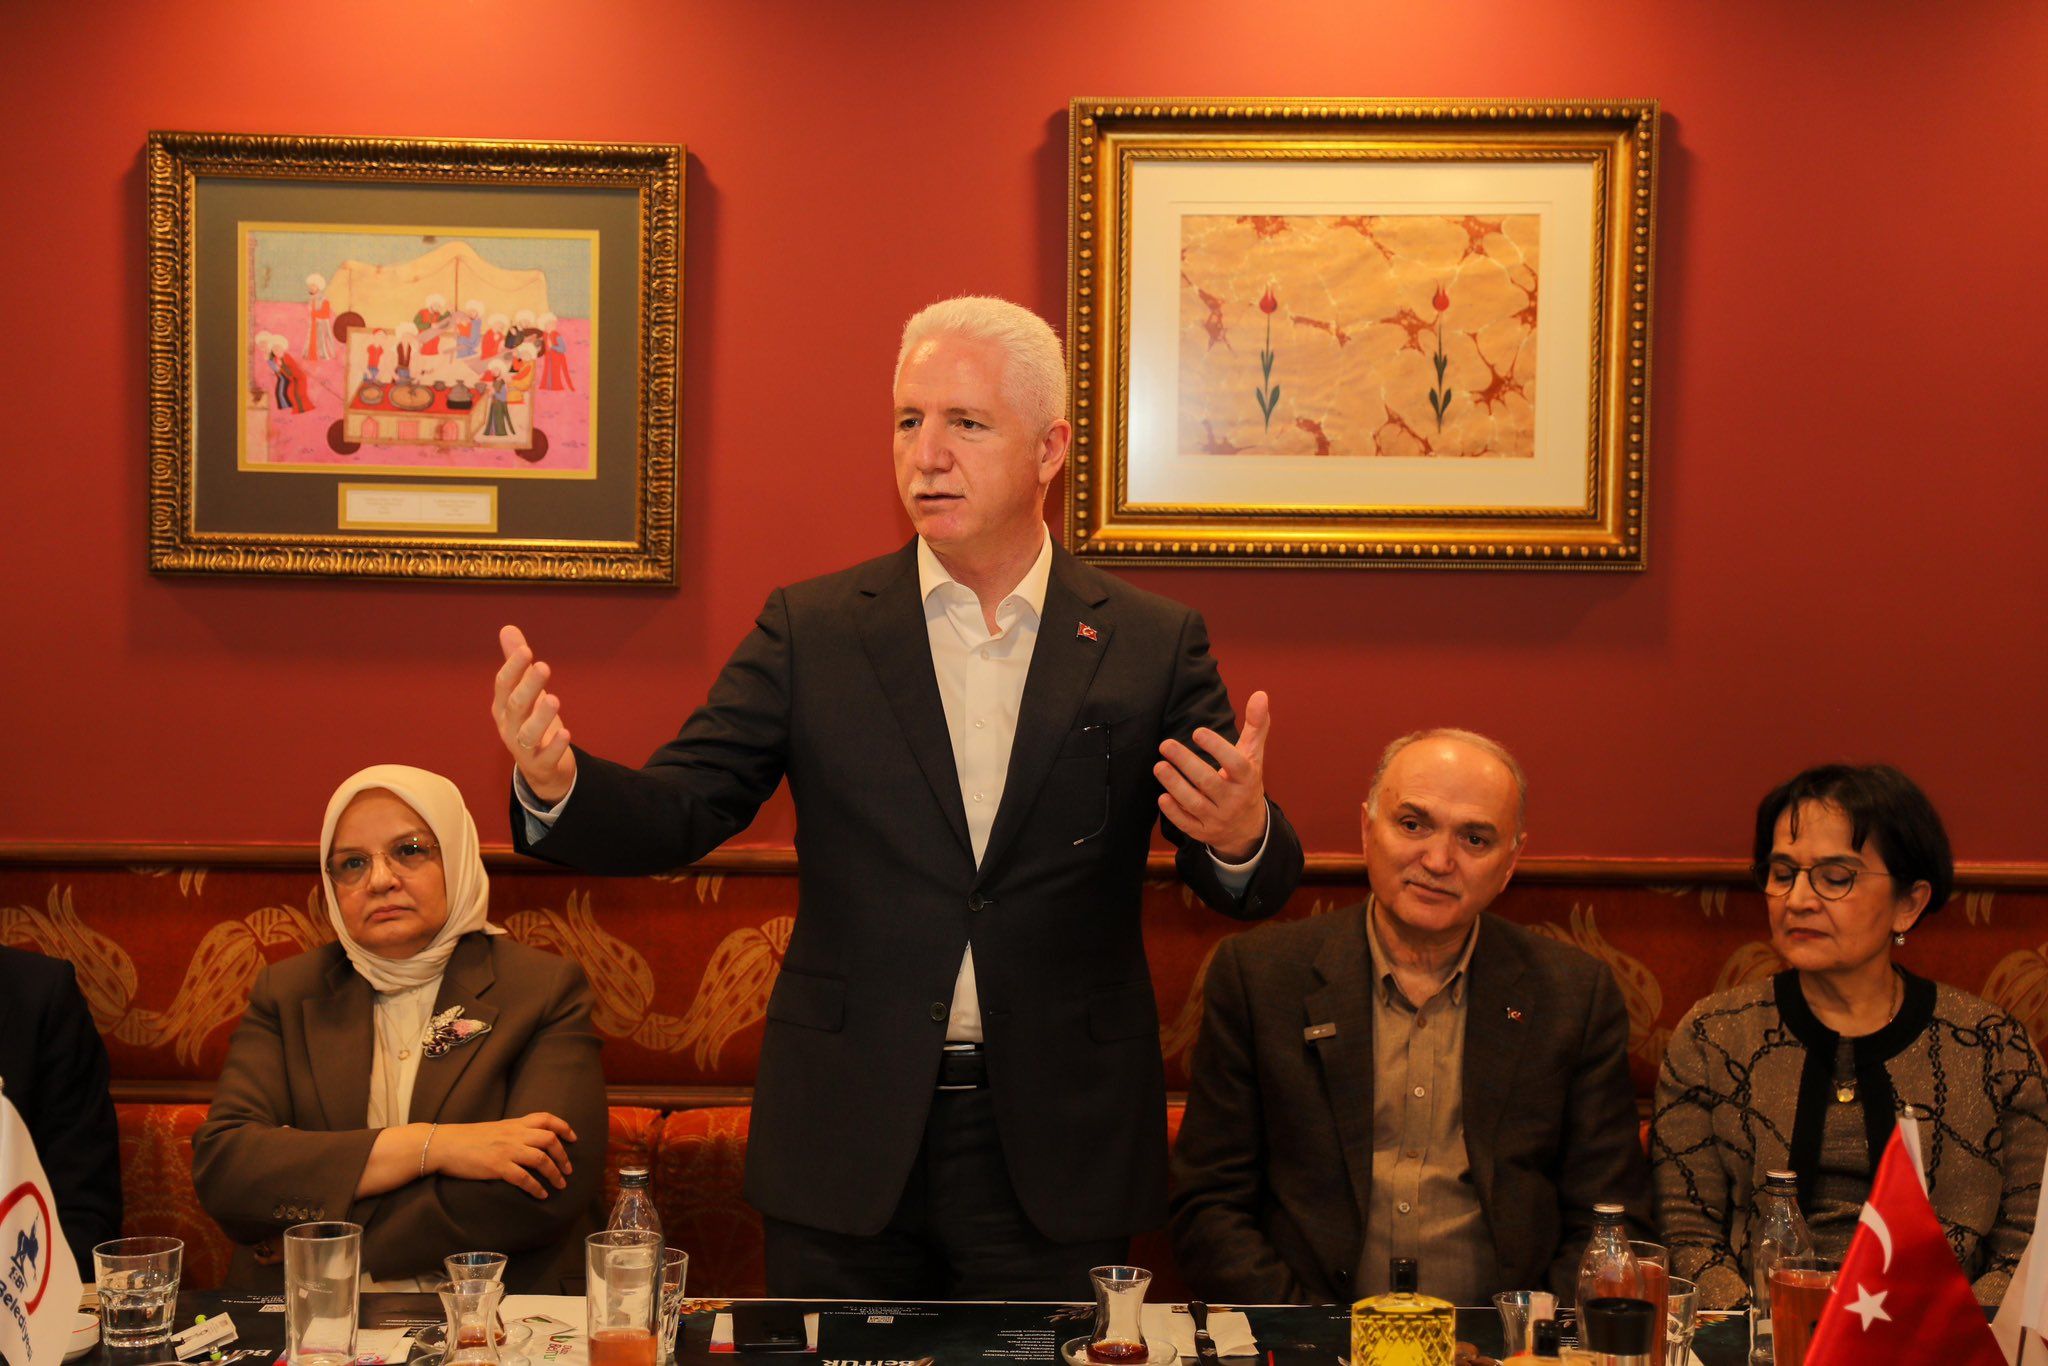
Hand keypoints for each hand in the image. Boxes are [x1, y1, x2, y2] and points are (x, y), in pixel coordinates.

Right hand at [427, 1112, 578, 1199]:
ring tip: (560, 1185)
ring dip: (555, 1173)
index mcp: (514, 1124)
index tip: (573, 1138)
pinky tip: (541, 1194)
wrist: (444, 1143)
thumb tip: (529, 1140)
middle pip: (549, 1139)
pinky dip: (536, 1187)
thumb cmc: (467, 1138)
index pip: (546, 1118)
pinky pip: (524, 1178)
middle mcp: (514, 1134)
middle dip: (563, 1155)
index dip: (564, 1127)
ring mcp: (507, 1150)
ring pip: (541, 1159)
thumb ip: (513, 1132)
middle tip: (568, 1170)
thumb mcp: (495, 1128)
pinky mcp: (497, 1166)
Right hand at [493, 625, 576, 803]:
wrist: (541, 768)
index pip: (503, 685)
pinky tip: (565, 733)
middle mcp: (509, 727)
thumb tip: (508, 628)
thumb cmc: (531, 722)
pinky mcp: (540, 765)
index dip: (513, 668)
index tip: (526, 650)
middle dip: (528, 686)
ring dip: (540, 717)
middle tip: (544, 667)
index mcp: (503, 707)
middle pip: (515, 706)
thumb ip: (517, 664)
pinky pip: (545, 757)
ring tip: (554, 699)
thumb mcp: (524, 692)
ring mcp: (523, 748)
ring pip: (527, 733)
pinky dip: (554, 746)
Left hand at [1155, 690, 1270, 861]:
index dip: (1217, 748)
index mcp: (1247, 779)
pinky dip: (1174, 812)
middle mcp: (1234, 800)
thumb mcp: (1253, 756)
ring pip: (1195, 803)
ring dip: (1175, 785)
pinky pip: (1187, 824)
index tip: (1197, 731)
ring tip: (1159, 766)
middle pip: (1209, 782)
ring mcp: (1218, 818)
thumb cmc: (1245, 782)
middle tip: (1165, 744)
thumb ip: (1256, 726)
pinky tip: (1162, 796)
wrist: (1247, 828)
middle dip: (1186, 763)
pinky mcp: (1203, 832)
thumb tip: (1260, 693)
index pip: (1235, 764)